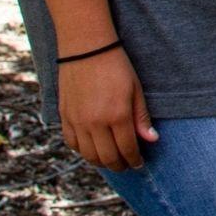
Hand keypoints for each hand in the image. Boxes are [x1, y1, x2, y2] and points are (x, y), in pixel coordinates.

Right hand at [57, 44, 156, 171]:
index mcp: (117, 116)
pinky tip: (92, 149)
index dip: (134, 160)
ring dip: (101, 162)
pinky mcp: (64, 117)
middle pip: (107, 157)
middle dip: (119, 165)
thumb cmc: (117, 67)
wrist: (87, 50)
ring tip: (111, 160)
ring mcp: (77, 122)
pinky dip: (83, 151)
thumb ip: (141, 117)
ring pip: (88, 155)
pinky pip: (72, 144)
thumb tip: (151, 140)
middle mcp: (95, 123)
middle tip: (127, 166)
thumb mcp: (136, 90)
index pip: (127, 148)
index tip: (139, 164)